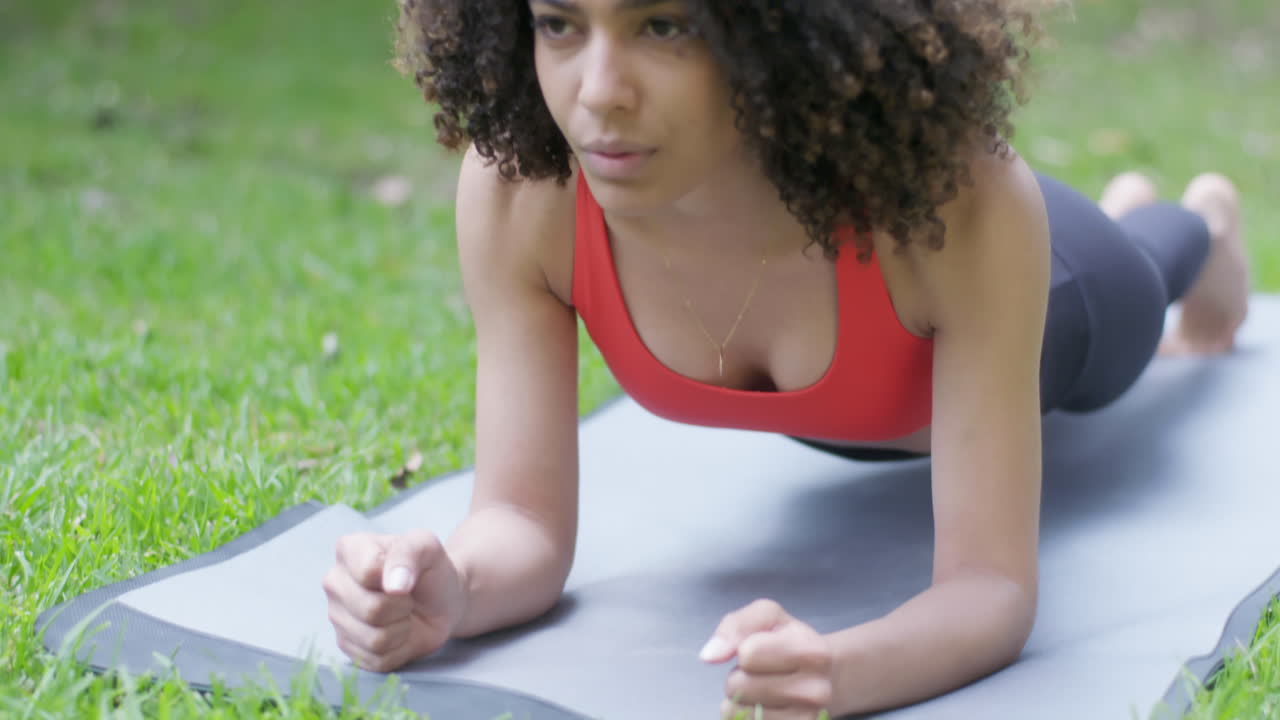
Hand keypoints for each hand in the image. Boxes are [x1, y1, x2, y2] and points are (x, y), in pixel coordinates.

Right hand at [322, 529, 466, 671]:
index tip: (408, 571)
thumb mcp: (426, 546)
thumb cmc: (430, 570)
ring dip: (402, 629)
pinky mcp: (348, 648)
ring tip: (403, 613)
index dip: (398, 575)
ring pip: (375, 639)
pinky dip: (399, 649)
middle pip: (371, 609)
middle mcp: (334, 583)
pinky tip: (399, 631)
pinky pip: (377, 660)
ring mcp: (337, 617)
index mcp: (349, 550)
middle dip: (402, 606)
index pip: (369, 572)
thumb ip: (408, 553)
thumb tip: (394, 586)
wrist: (440, 602)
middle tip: (408, 597)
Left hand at [701, 599, 835, 719]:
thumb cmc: (788, 640)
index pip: (748, 654)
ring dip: (740, 698)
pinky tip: (764, 706)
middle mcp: (816, 690)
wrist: (824, 675)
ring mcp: (806, 719)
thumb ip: (736, 626)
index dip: (745, 648)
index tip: (761, 647)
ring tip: (763, 687)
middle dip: (739, 675)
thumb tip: (709, 656)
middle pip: (739, 685)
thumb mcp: (767, 616)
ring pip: (737, 711)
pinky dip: (745, 716)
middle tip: (761, 671)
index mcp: (813, 652)